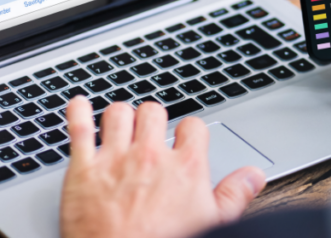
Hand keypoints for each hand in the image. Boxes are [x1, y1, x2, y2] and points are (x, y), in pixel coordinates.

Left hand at [60, 97, 266, 237]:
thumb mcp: (212, 224)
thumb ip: (233, 196)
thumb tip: (252, 176)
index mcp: (184, 168)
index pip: (193, 126)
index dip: (189, 131)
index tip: (185, 138)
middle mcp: (149, 156)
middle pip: (153, 111)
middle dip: (152, 119)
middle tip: (150, 131)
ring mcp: (114, 160)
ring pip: (118, 113)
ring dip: (120, 116)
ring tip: (121, 124)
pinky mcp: (83, 170)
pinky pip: (79, 128)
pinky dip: (78, 111)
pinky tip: (79, 105)